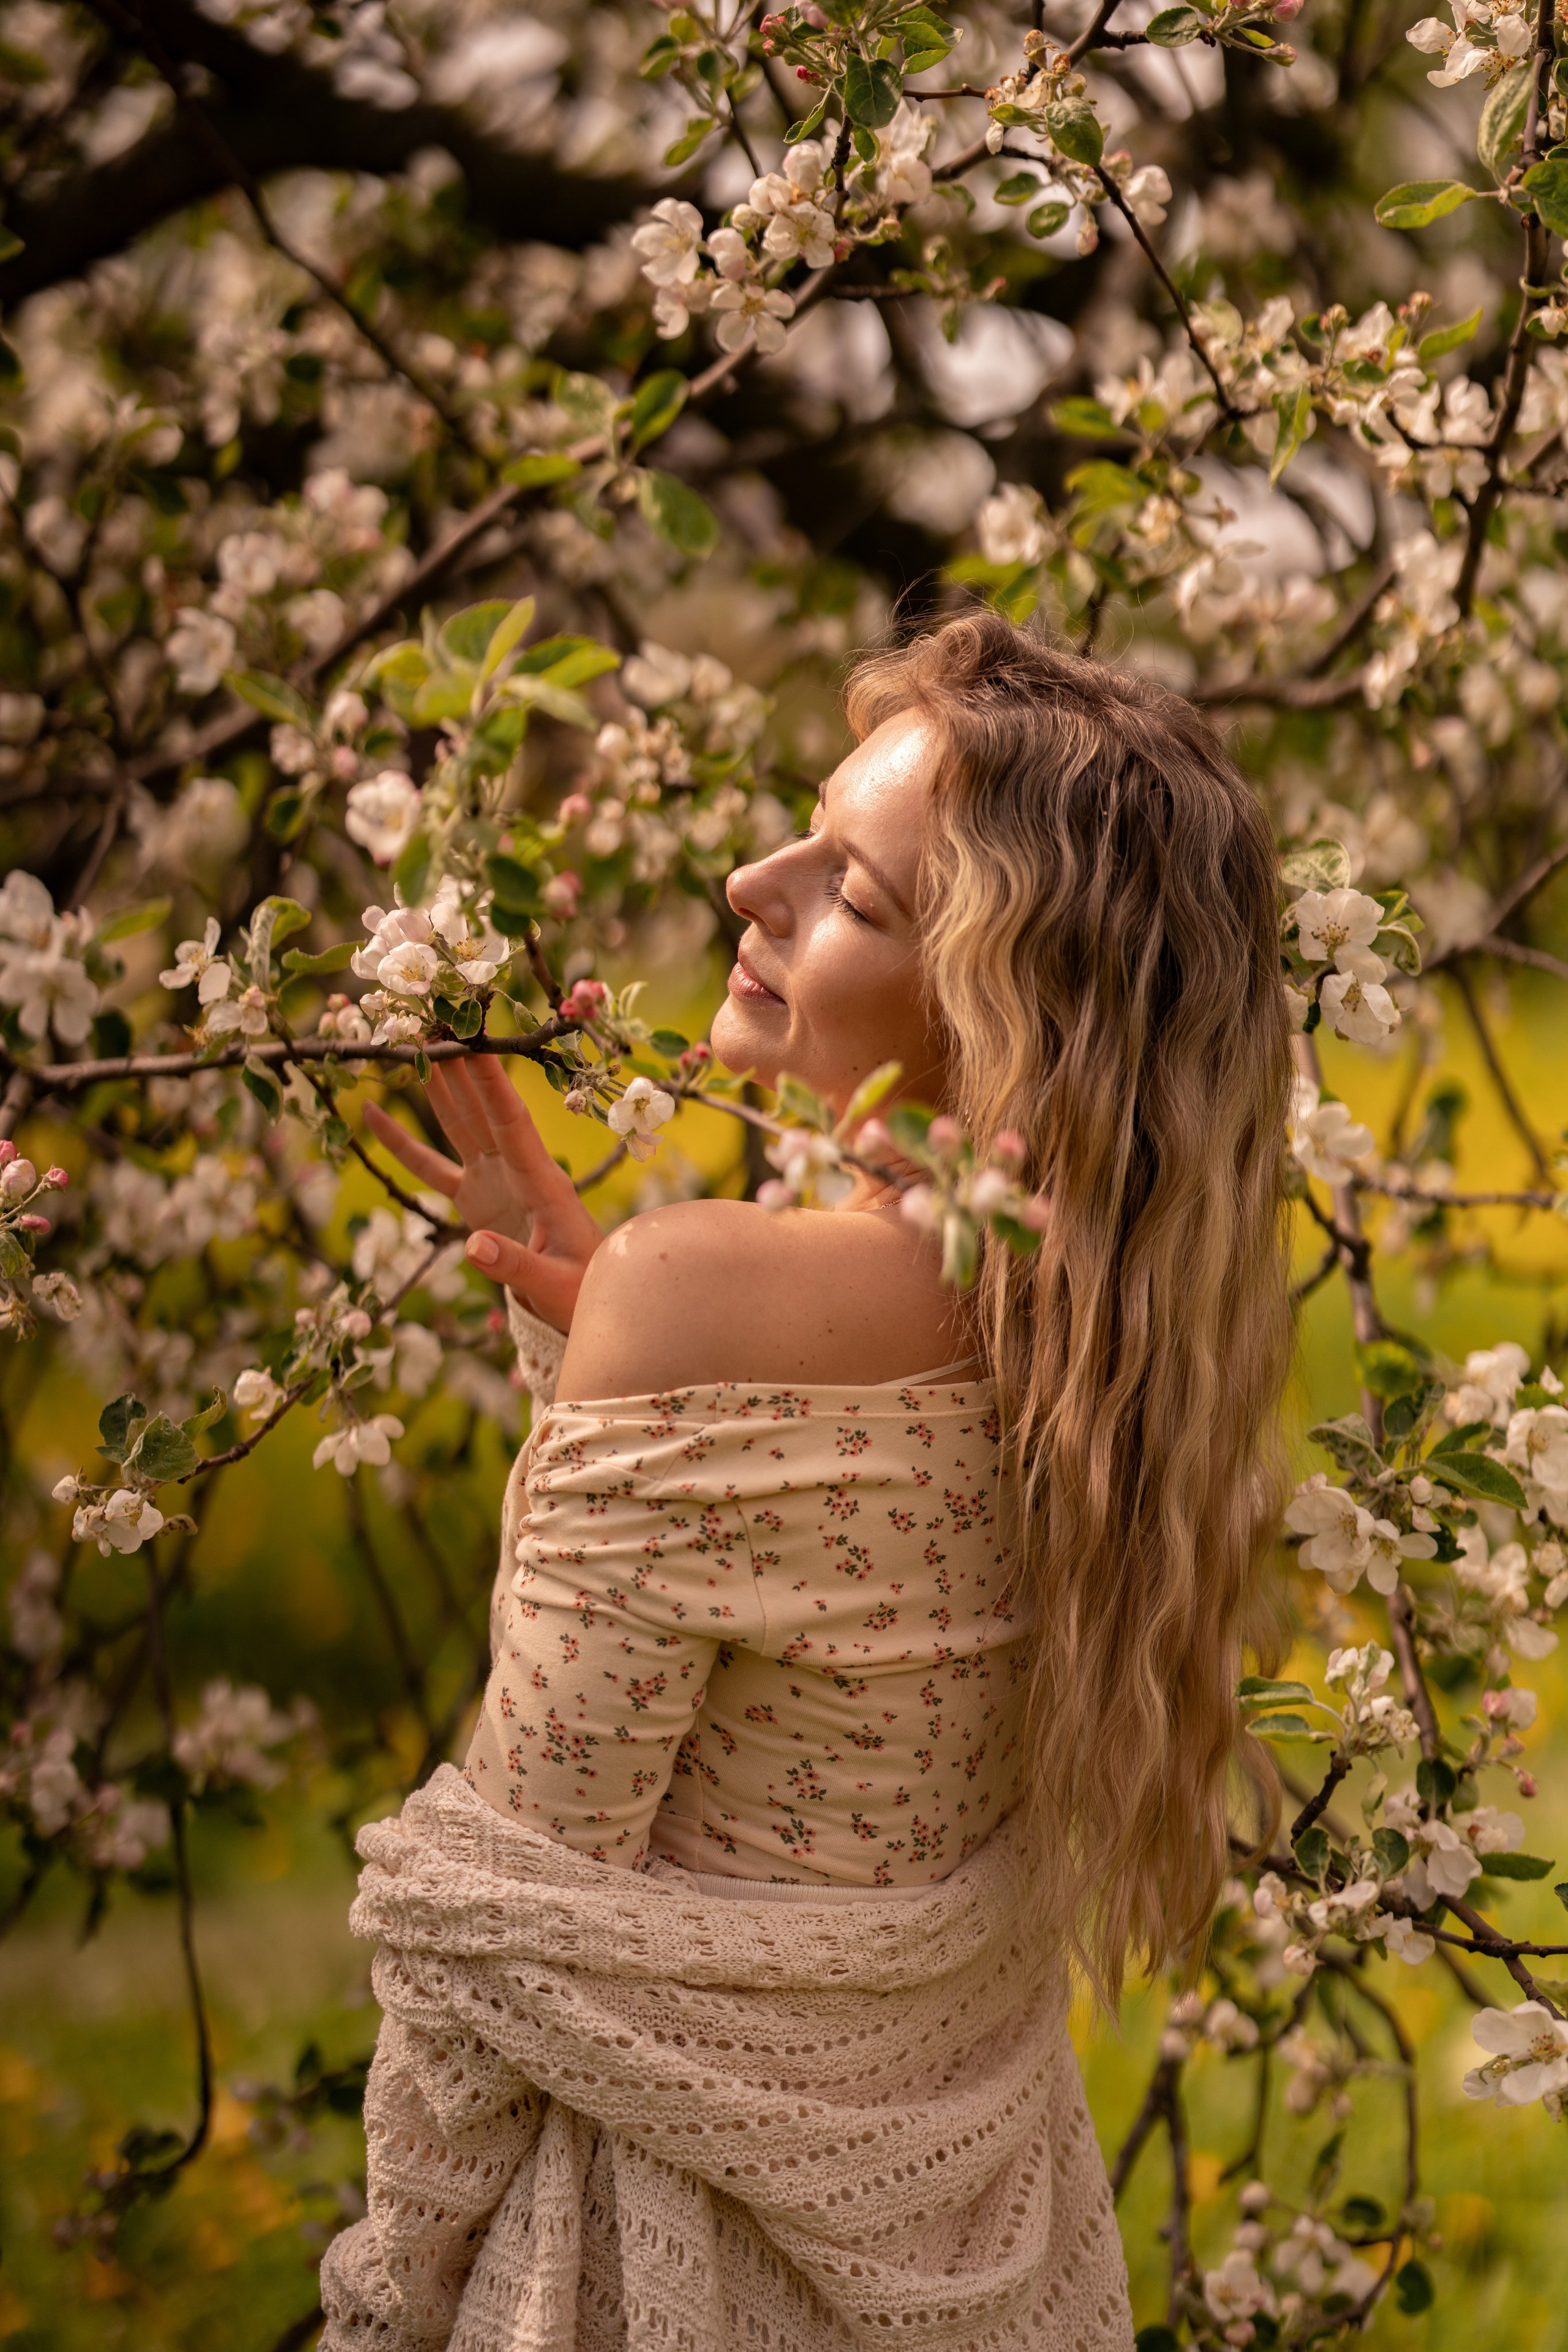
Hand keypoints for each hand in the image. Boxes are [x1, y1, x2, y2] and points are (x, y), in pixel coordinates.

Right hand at [363, 1056, 601, 1331]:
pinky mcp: (473, 1197)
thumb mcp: (554, 1285)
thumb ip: (515, 1266)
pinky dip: (402, 1143)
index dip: (494, 1085)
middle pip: (482, 1108)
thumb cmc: (580, 1288)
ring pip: (459, 1122)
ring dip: (438, 1084)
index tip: (476, 1043)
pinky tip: (374, 1114)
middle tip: (438, 1019)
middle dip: (460, 1064)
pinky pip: (430, 1166)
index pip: (513, 1123)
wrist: (583, 1299)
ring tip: (413, 1043)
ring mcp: (492, 1179)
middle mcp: (516, 1169)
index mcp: (542, 1181)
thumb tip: (472, 1247)